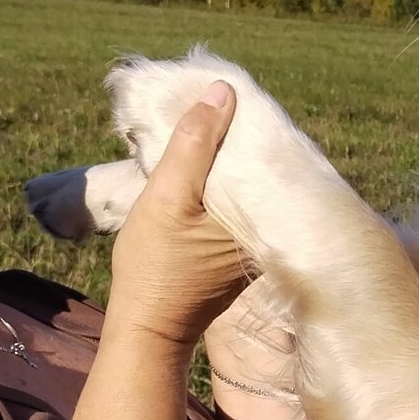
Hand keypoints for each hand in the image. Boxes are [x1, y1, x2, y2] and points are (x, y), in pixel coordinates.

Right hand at [107, 81, 251, 346]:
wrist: (148, 328)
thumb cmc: (155, 266)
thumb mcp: (167, 196)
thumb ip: (193, 144)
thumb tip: (221, 92)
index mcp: (262, 211)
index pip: (268, 149)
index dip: (249, 117)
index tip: (228, 94)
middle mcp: (270, 227)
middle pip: (262, 165)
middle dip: (240, 135)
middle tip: (214, 105)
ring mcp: (256, 241)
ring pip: (250, 182)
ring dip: (230, 158)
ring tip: (207, 128)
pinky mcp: (240, 251)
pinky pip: (239, 202)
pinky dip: (223, 183)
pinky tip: (203, 168)